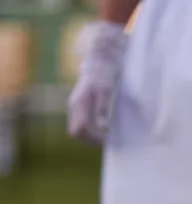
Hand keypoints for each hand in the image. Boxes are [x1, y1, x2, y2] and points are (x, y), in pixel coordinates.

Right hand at [67, 21, 125, 144]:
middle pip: (76, 132)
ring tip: (105, 138)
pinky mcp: (78, 106)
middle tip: (106, 142)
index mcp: (79, 103)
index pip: (80, 129)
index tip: (106, 140)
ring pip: (76, 129)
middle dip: (90, 140)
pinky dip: (89, 131)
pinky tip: (101, 130)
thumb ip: (103, 109)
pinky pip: (80, 124)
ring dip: (89, 137)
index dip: (93, 138)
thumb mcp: (106, 91)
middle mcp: (73, 106)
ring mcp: (74, 106)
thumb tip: (103, 127)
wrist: (98, 61)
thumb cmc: (103, 75)